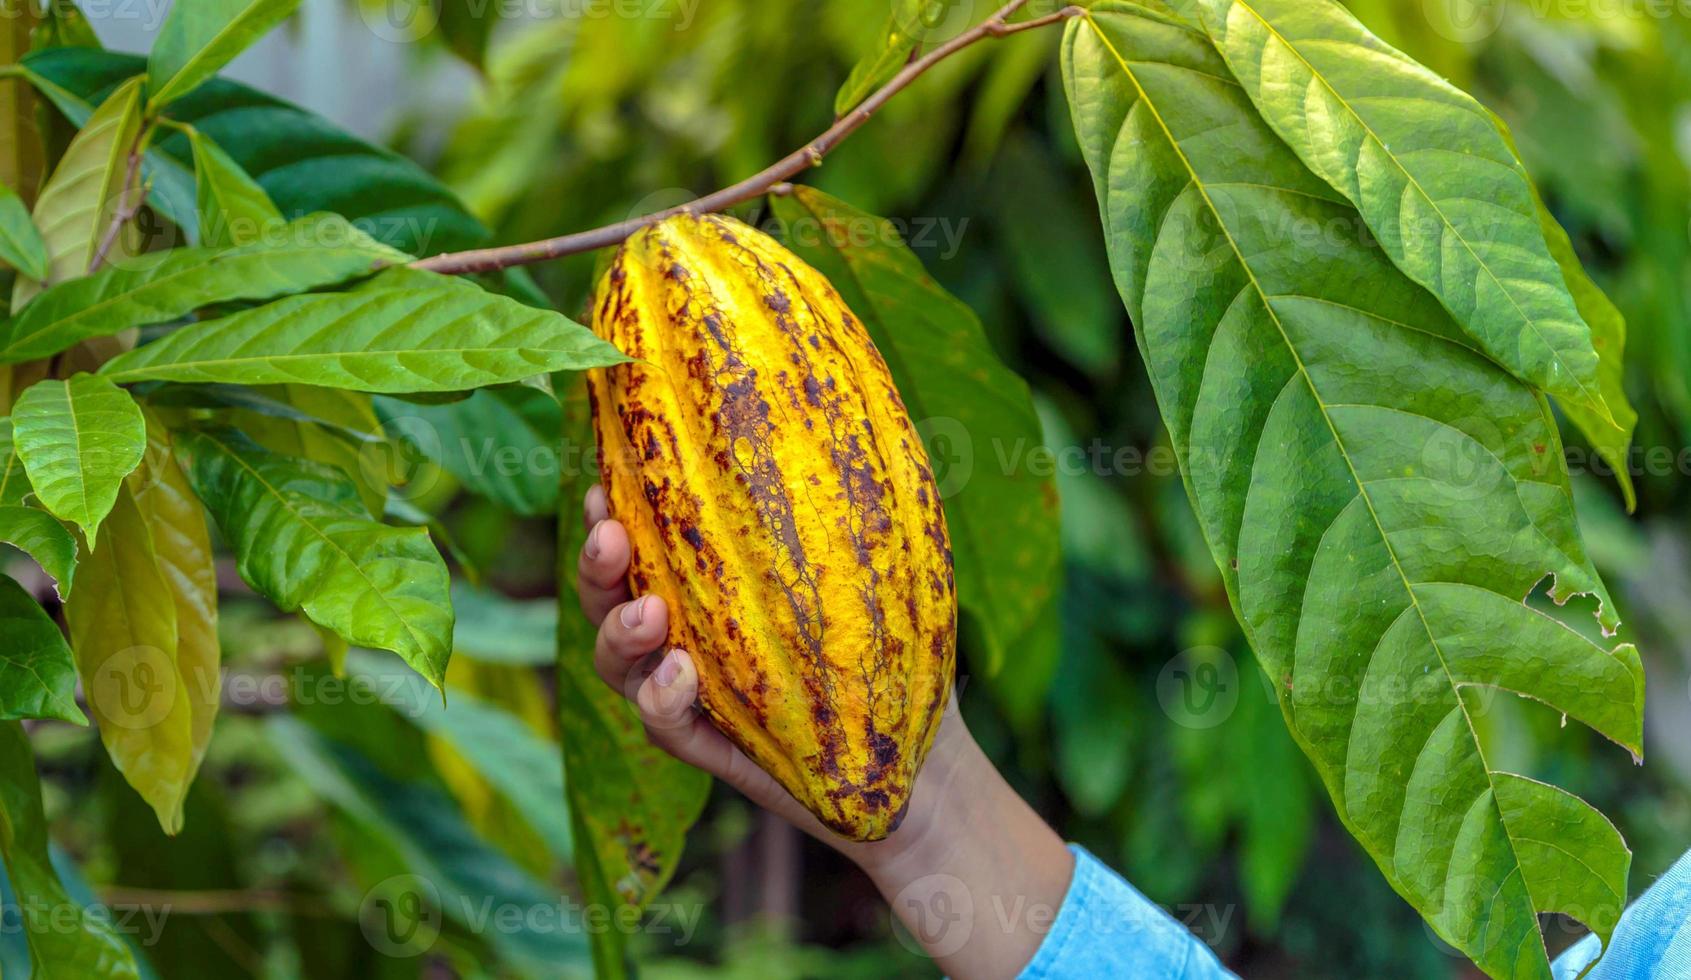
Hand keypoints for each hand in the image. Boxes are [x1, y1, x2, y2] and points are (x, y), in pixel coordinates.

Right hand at [576, 484, 1072, 977]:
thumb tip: (848, 406)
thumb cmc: (900, 644)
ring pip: (616, 662)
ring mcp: (689, 693)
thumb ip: (845, 498)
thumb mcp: (880, 559)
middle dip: (595, 562)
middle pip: (607, 595)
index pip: (644, 538)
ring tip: (651, 612)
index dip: (610, 507)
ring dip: (618, 628)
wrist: (924, 757)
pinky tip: (685, 672)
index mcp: (709, 582)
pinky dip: (661, 695)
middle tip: (611, 533)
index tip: (606, 476)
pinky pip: (660, 722)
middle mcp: (685, 632)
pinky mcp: (706, 746)